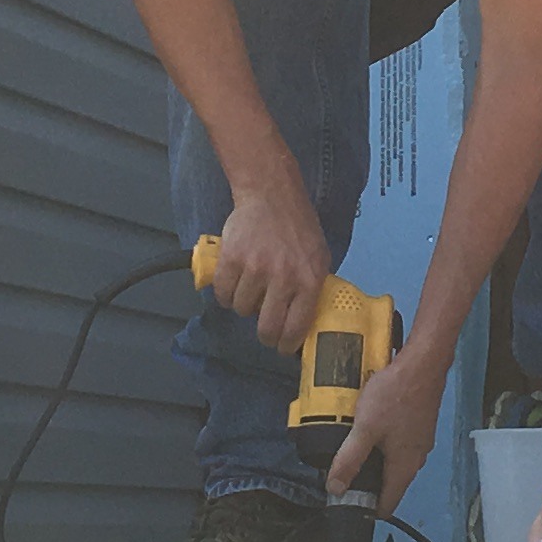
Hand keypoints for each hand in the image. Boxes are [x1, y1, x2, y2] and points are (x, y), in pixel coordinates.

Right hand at [205, 178, 330, 356]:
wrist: (271, 195)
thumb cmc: (298, 227)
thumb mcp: (319, 256)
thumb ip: (313, 286)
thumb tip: (307, 320)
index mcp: (309, 280)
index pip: (296, 327)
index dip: (286, 344)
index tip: (282, 346)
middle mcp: (283, 277)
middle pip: (267, 328)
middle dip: (265, 335)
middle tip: (264, 331)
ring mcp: (256, 268)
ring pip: (242, 310)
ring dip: (245, 306)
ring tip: (251, 291)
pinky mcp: (232, 259)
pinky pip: (222, 293)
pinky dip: (225, 294)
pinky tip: (233, 284)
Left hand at [325, 353, 446, 511]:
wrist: (422, 362)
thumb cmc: (397, 393)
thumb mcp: (365, 428)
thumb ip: (349, 459)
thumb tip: (336, 488)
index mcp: (405, 466)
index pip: (388, 504)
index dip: (366, 508)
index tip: (346, 503)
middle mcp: (416, 458)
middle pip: (389, 483)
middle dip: (365, 482)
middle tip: (340, 471)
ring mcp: (418, 440)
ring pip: (392, 461)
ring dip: (372, 459)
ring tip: (350, 448)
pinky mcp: (417, 424)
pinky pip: (396, 443)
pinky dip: (381, 442)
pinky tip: (367, 427)